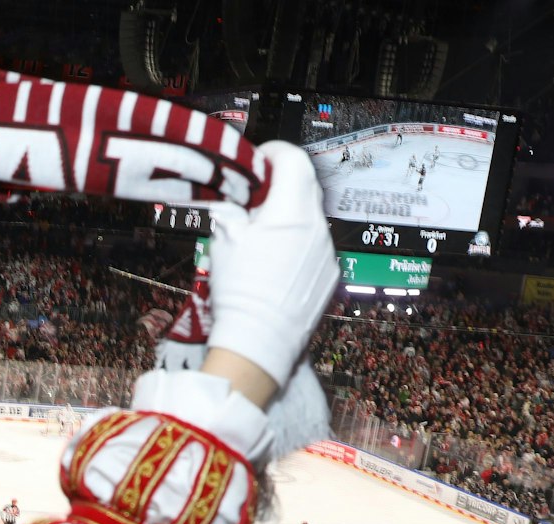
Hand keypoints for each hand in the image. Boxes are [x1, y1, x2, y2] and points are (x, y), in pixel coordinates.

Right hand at [204, 141, 338, 391]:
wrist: (261, 339)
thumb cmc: (240, 291)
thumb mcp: (224, 239)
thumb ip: (234, 209)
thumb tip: (236, 198)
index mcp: (291, 209)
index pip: (293, 160)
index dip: (273, 154)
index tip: (258, 161)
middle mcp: (316, 225)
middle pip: (305, 185)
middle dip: (281, 182)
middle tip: (255, 194)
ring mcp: (326, 250)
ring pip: (310, 216)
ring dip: (289, 215)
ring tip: (262, 234)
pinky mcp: (329, 273)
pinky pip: (315, 244)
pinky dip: (298, 242)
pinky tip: (275, 262)